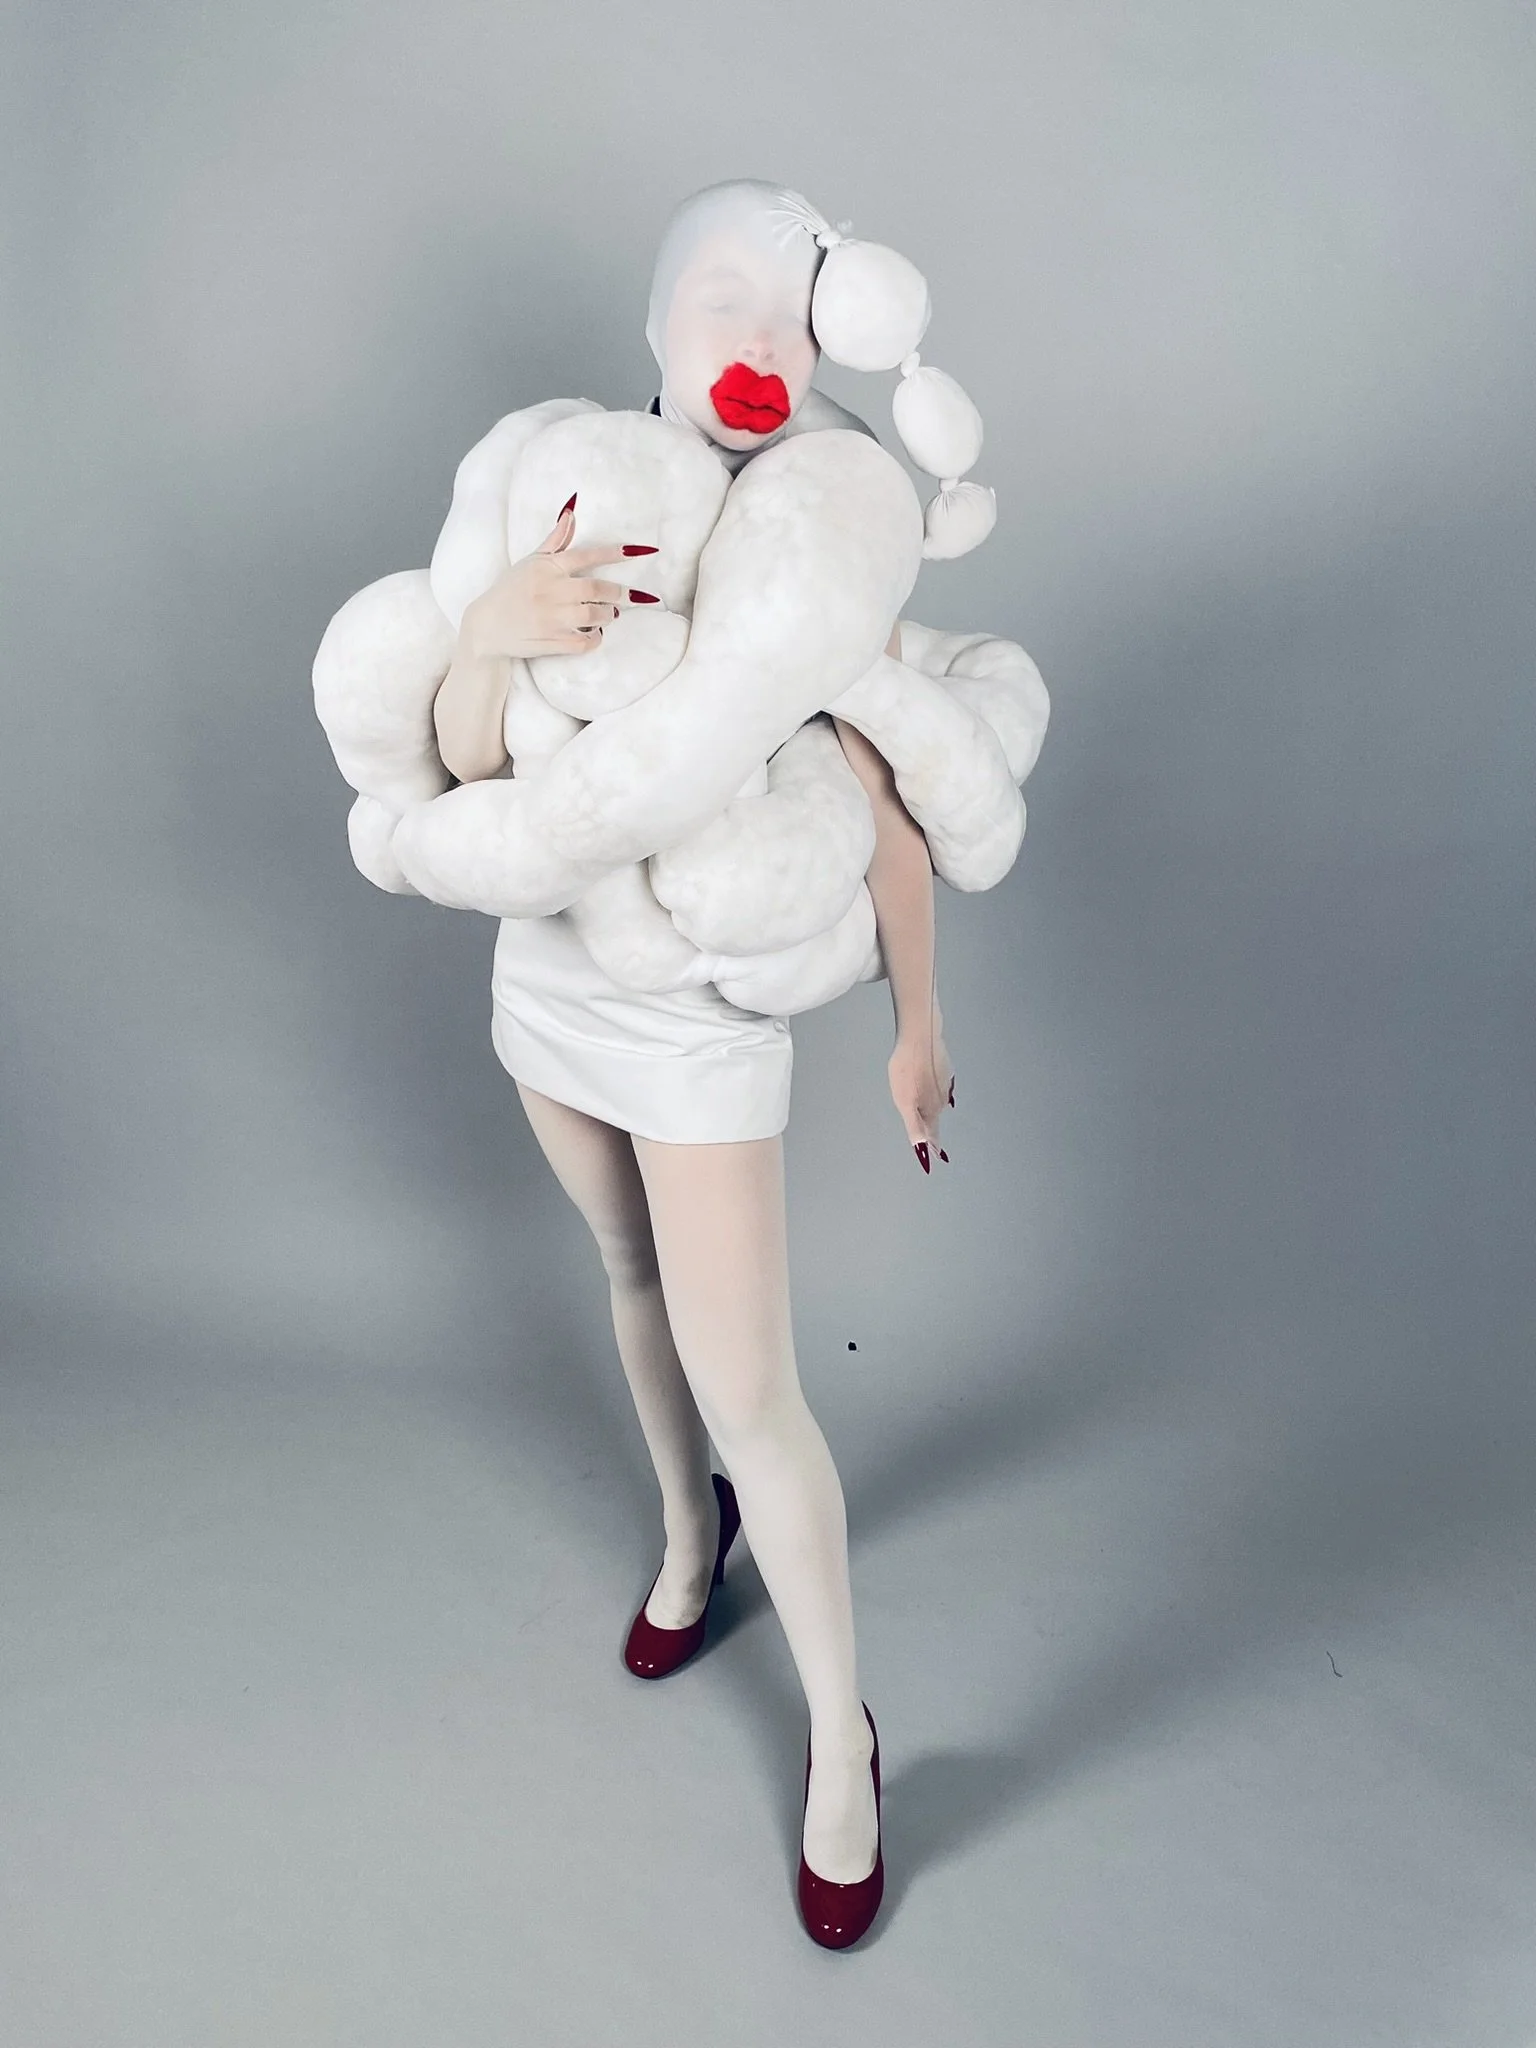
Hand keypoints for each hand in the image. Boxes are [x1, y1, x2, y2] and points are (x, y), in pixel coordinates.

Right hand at [459, 497, 655, 660]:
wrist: (486, 625)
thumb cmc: (510, 589)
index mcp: (547, 569)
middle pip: (597, 588)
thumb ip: (555, 540)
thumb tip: (571, 512)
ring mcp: (552, 619)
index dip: (613, 554)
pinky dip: (595, 639)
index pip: (586, 556)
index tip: (636, 552)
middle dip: (618, 592)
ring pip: (593, 615)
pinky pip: (584, 642)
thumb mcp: (530, 561)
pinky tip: (595, 634)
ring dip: (607, 614)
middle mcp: (551, 592)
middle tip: (627, 596)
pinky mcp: (551, 642)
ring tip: (608, 613)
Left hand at [887, 1001, 954, 1173]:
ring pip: (938, 1102)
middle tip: (934, 1143)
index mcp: (931, 1108)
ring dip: (933, 1110)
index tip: (936, 1159)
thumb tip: (922, 1150)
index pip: (931, 1134)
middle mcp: (941, 1098)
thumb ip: (914, 1127)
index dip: (931, 1147)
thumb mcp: (905, 1101)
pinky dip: (935, 1092)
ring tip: (930, 1118)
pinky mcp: (943, 1068)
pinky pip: (940, 1086)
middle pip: (935, 1119)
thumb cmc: (907, 1069)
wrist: (920, 1037)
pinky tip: (931, 1088)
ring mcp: (944, 1082)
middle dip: (932, 1130)